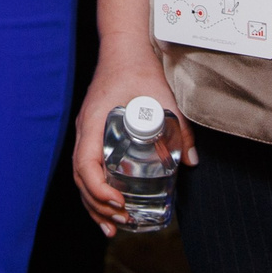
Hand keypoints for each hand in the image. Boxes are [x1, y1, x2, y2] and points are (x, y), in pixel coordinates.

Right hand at [71, 49, 195, 237]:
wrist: (125, 47)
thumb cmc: (139, 68)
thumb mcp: (163, 96)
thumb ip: (179, 128)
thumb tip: (191, 161)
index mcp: (94, 121)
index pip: (85, 164)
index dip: (98, 189)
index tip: (119, 201)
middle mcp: (85, 130)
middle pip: (80, 178)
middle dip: (97, 204)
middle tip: (121, 220)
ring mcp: (88, 132)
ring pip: (81, 176)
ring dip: (94, 203)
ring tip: (113, 225)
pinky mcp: (95, 133)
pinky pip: (89, 166)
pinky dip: (96, 188)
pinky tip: (111, 203)